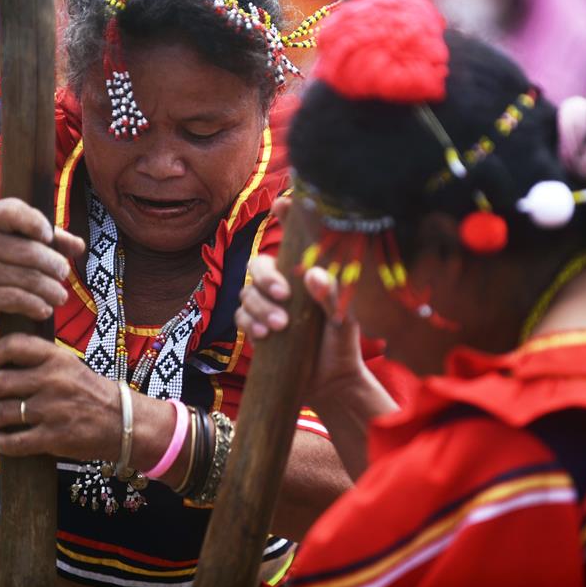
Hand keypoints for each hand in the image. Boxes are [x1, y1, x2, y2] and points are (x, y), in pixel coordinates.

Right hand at [0, 198, 85, 331]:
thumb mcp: (5, 242)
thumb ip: (44, 239)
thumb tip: (79, 245)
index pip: (12, 211)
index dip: (36, 223)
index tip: (48, 237)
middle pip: (30, 252)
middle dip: (55, 265)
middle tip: (63, 274)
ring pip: (29, 278)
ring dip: (52, 290)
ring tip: (60, 296)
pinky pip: (18, 299)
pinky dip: (37, 305)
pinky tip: (44, 309)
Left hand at [0, 334, 120, 459]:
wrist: (123, 422)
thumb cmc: (91, 393)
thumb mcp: (70, 366)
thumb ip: (41, 360)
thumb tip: (1, 363)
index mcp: (57, 358)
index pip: (12, 346)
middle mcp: (53, 381)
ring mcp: (52, 410)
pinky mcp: (53, 438)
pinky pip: (12, 442)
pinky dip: (0, 442)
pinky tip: (1, 440)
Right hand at [235, 198, 377, 404]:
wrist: (332, 382)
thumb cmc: (342, 342)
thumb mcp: (345, 317)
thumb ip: (332, 295)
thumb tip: (312, 276)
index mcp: (305, 272)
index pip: (292, 238)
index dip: (285, 215)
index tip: (282, 204)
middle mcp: (283, 283)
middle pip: (257, 264)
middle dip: (266, 278)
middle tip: (283, 295)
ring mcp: (266, 304)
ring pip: (246, 292)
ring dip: (259, 307)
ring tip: (280, 326)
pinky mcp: (255, 326)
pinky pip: (240, 317)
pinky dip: (249, 323)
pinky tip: (264, 335)